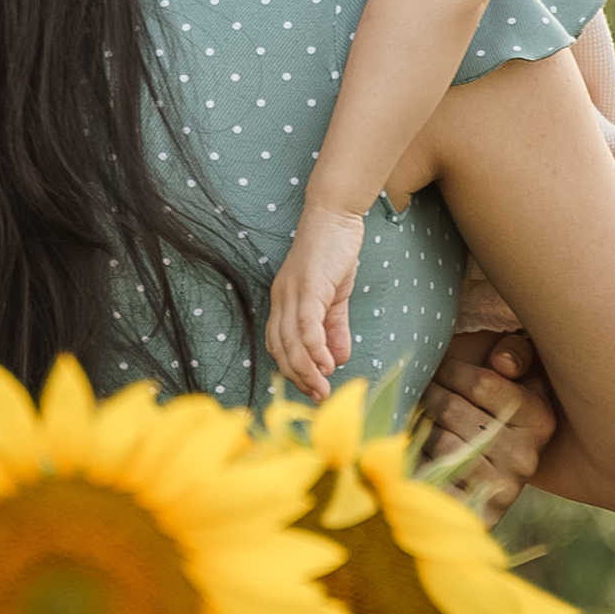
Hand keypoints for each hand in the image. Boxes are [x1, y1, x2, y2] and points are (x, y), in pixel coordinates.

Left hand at [267, 203, 366, 402]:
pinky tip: (327, 364)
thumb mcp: (336, 297)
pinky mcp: (308, 286)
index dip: (292, 371)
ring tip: (323, 389)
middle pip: (281, 350)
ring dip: (307, 371)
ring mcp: (292, 293)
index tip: (310, 389)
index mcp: (284, 302)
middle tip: (318, 398)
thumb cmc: (334, 252)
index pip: (278, 346)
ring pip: (292, 342)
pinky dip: (315, 349)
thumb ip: (335, 328)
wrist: (336, 215)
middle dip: (299, 379)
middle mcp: (281, 299)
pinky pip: (307, 326)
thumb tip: (336, 361)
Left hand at [417, 329, 557, 518]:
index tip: (436, 365)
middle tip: (419, 388)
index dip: (450, 368)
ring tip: (416, 415)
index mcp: (540, 417)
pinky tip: (415, 450)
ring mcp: (503, 488)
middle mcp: (526, 456)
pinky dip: (415, 461)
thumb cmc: (493, 401)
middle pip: (453, 410)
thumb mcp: (511, 369)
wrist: (493, 464)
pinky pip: (432, 479)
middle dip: (429, 393)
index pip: (482, 382)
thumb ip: (515, 352)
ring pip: (439, 441)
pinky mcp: (480, 514)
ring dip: (418, 424)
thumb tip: (503, 364)